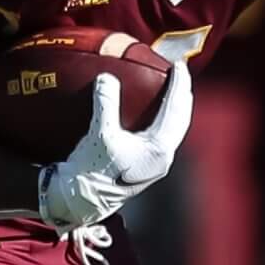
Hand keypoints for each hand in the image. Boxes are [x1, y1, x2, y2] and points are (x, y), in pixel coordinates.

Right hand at [38, 57, 192, 229]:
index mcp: (158, 150)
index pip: (175, 110)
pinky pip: (163, 136)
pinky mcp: (147, 167)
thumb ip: (106, 103)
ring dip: (176, 108)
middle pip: (181, 119)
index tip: (179, 65)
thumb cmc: (91, 170)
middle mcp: (163, 158)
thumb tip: (107, 77)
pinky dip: (164, 119)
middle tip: (181, 72)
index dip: (178, 85)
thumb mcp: (99, 133)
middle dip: (183, 95)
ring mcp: (156, 164)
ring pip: (175, 129)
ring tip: (173, 89)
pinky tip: (155, 112)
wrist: (81, 199)